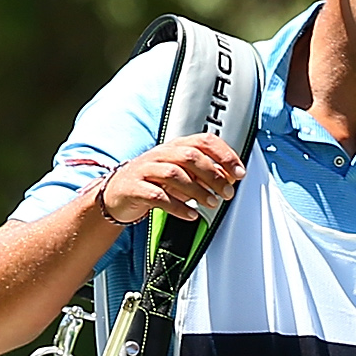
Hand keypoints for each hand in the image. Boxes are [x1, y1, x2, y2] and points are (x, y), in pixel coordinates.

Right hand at [98, 137, 244, 226]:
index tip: (239, 172)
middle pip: (190, 156)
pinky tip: (190, 215)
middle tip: (227, 192)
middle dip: (213, 175)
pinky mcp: (134, 188)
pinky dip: (177, 206)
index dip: (224, 155)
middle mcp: (160, 154)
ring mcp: (145, 169)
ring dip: (197, 190)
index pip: (203, 141)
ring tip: (212, 204)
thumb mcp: (180, 174)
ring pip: (174, 174)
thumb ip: (203, 174)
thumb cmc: (152, 183)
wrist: (116, 194)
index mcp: (174, 146)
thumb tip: (231, 179)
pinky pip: (156, 196)